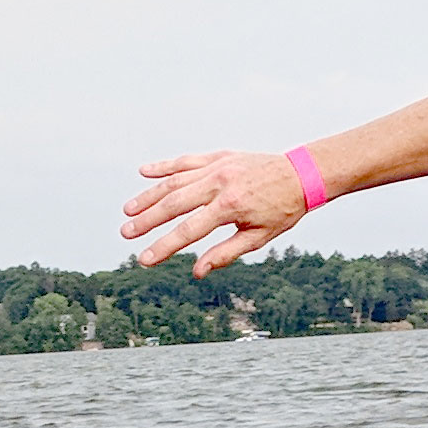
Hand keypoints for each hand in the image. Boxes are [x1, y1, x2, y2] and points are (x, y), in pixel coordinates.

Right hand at [121, 148, 308, 273]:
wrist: (302, 174)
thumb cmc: (283, 210)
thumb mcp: (259, 238)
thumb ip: (225, 253)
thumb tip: (197, 272)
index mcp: (230, 206)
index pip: (189, 230)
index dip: (164, 246)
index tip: (144, 259)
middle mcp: (220, 183)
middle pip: (174, 203)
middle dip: (147, 220)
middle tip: (126, 233)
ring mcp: (218, 167)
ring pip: (175, 180)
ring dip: (149, 195)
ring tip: (128, 209)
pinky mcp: (219, 156)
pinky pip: (186, 160)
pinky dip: (165, 166)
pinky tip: (144, 171)